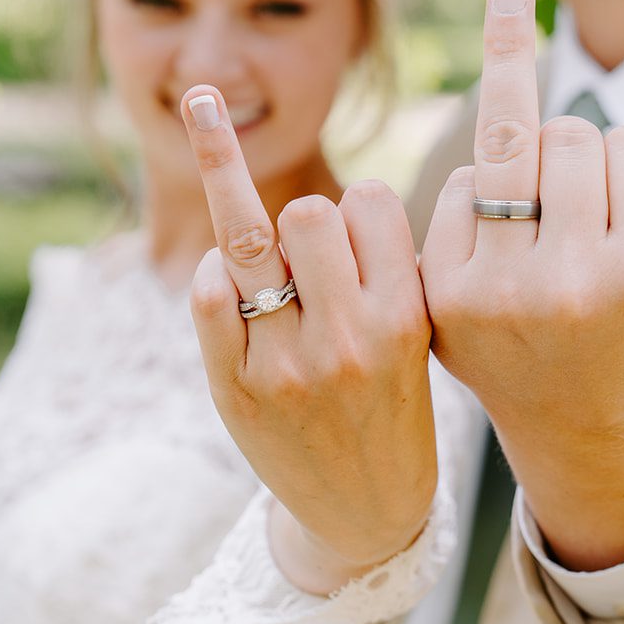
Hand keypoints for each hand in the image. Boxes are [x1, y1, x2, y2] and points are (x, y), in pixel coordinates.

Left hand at [180, 85, 436, 593]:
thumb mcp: (418, 337)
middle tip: (307, 250)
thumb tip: (311, 204)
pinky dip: (215, 269)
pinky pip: (209, 292)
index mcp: (405, 319)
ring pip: (252, 239)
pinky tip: (225, 273)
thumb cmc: (394, 405)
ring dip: (236, 194)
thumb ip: (384, 270)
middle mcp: (349, 340)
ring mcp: (287, 366)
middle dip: (305, 217)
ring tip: (205, 108)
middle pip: (309, 212)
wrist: (367, 515)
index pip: (372, 203)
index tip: (361, 226)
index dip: (361, 203)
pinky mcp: (236, 389)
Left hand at [418, 0, 623, 567]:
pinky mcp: (445, 293)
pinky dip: (478, 189)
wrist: (575, 408)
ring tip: (546, 202)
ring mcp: (500, 292)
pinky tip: (502, 234)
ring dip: (529, 154)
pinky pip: (457, 184)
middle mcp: (571, 287)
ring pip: (509, 142)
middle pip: (569, 134)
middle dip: (579, 152)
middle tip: (586, 206)